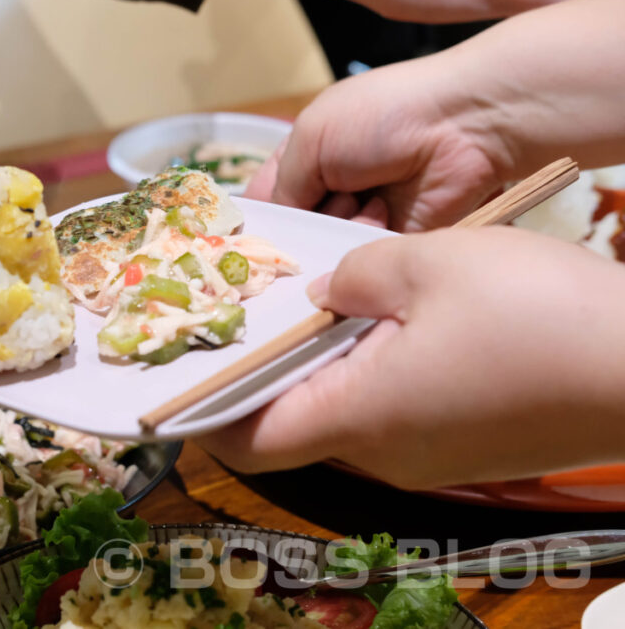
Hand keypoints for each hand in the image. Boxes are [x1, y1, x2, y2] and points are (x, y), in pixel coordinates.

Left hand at [196, 227, 624, 488]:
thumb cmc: (535, 312)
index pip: (246, 441)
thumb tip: (325, 295)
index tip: (184, 370)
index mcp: (358, 416)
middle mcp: (384, 453)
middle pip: (291, 423)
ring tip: (314, 302)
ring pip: (343, 414)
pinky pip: (391, 413)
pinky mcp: (462, 447)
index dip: (204, 411)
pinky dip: (367, 373)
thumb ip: (355, 276)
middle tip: (250, 312)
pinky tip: (383, 321)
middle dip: (262, 372)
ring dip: (320, 366)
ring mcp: (427, 456)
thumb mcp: (428, 263)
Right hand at [245, 0, 624, 230]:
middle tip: (300, 228)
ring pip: (328, 250)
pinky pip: (365, 261)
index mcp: (309, 155)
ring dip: (334, 232)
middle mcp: (334, 188)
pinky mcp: (395, 240)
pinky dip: (364, 245)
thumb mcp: (312, 136)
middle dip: (295, 235)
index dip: (257, 224)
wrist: (466, 124)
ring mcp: (365, 216)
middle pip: (297, 233)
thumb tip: (275, 232)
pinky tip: (379, 217)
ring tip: (356, 203)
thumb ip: (282, 187)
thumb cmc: (382, 115)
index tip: (243, 246)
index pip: (270, 200)